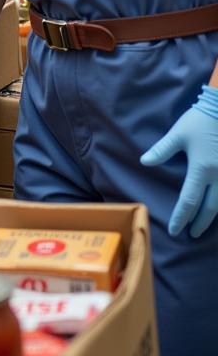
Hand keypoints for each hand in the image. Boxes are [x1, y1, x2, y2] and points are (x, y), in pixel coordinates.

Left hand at [141, 86, 217, 237]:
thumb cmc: (200, 120)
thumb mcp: (178, 134)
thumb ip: (162, 150)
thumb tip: (144, 162)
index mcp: (202, 169)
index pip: (189, 200)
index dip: (181, 217)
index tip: (174, 231)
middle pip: (210, 208)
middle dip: (199, 223)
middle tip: (190, 234)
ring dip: (212, 216)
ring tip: (203, 225)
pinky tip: (215, 207)